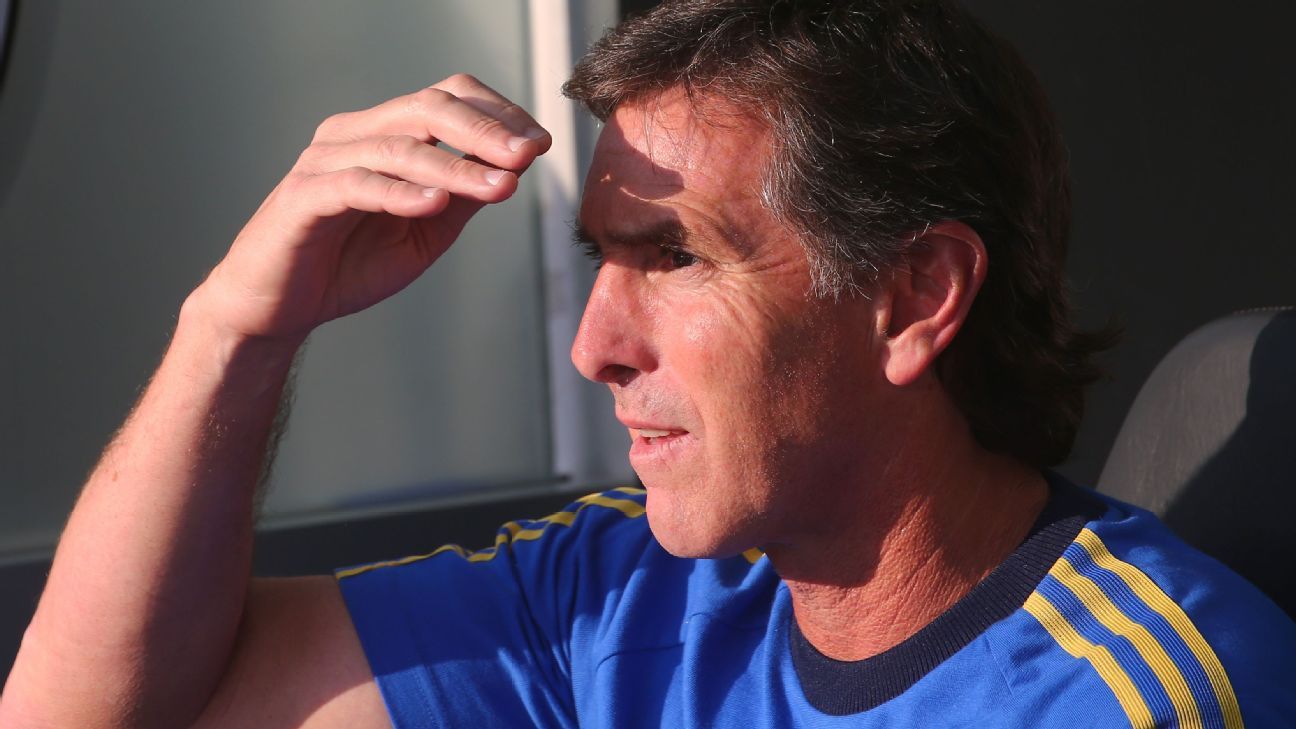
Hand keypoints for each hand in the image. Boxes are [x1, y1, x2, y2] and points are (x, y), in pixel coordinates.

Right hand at [193, 74, 550, 343]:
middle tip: (527, 154)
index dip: (497, 114)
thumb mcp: (426, 231)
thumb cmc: (350, 264)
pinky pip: (355, 186)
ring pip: (398, 148)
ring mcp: (324, 162)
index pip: (446, 98)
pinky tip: (434, 203)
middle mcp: (353, 135)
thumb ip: (462, 195)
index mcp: (384, 134)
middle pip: (426, 108)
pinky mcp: (302, 198)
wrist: (278, 308)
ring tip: (501, 187)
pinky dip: (399, 192)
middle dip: (485, 130)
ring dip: (455, 168)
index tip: (539, 143)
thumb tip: (514, 167)